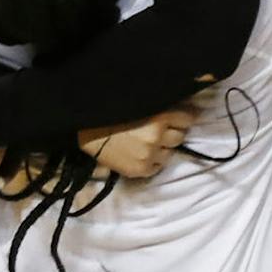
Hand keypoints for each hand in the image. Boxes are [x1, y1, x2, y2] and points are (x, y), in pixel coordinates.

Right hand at [79, 103, 200, 179]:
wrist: (84, 130)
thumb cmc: (111, 111)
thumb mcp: (141, 102)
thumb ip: (162, 105)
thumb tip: (185, 106)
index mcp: (160, 116)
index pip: (188, 119)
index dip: (181, 118)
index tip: (176, 118)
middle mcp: (158, 136)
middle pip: (180, 136)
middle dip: (172, 132)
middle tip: (160, 130)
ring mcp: (150, 155)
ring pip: (170, 153)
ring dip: (163, 148)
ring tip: (148, 143)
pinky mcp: (140, 170)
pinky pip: (157, 167)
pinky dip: (153, 161)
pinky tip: (142, 154)